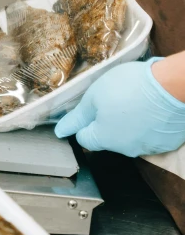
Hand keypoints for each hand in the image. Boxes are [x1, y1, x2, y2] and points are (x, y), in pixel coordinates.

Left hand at [54, 58, 184, 156]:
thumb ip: (77, 117)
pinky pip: (151, 137)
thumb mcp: (94, 96)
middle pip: (107, 139)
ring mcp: (147, 148)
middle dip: (106, 123)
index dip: (84, 122)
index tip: (92, 108)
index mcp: (103, 139)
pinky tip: (153, 110)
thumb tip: (60, 131)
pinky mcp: (167, 143)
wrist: (174, 85)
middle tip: (116, 100)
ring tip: (136, 102)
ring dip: (129, 125)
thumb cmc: (131, 87)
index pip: (84, 138)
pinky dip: (149, 127)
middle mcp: (124, 150)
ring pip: (129, 138)